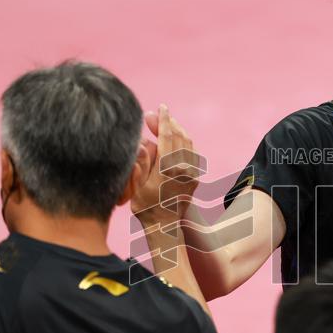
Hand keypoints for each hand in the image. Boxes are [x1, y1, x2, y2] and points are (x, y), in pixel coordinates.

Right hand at [131, 104, 201, 223]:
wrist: (164, 225)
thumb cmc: (145, 206)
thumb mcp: (136, 185)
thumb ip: (141, 162)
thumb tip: (143, 141)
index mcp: (167, 168)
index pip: (167, 136)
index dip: (163, 120)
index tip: (161, 107)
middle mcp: (183, 168)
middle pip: (179, 136)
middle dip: (168, 122)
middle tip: (156, 114)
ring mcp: (192, 173)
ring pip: (188, 143)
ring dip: (177, 130)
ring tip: (165, 124)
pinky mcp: (196, 177)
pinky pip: (193, 153)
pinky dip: (185, 142)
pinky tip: (176, 140)